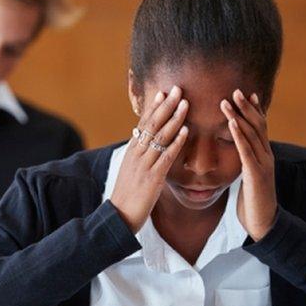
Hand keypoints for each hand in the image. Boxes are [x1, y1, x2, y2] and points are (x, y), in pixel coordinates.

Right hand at [110, 86, 189, 231]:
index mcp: (131, 151)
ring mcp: (144, 165)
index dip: (153, 107)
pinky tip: (186, 131)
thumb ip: (138, 155)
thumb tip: (142, 141)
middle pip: (152, 125)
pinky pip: (166, 156)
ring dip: (174, 119)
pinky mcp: (152, 177)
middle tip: (177, 89)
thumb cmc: (127, 195)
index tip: (163, 92)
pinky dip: (176, 142)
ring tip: (185, 103)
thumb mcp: (130, 170)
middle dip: (166, 106)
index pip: (143, 124)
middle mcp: (136, 154)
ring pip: (160, 137)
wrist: (119, 216)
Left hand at [220, 89, 276, 240]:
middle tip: (235, 90)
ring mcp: (263, 164)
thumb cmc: (253, 202)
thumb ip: (247, 163)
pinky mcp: (255, 174)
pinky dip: (238, 135)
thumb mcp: (250, 178)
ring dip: (238, 116)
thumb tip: (240, 154)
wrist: (263, 223)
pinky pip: (246, 150)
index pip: (261, 128)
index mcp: (264, 156)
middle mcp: (266, 156)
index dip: (254, 110)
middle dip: (246, 107)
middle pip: (258, 126)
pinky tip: (231, 123)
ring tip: (227, 101)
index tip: (247, 94)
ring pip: (251, 134)